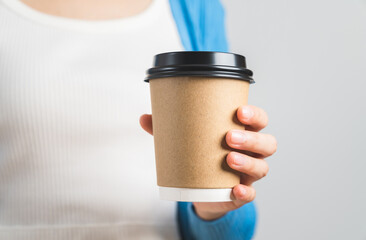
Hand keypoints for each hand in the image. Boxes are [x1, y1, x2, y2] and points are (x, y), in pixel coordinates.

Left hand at [139, 105, 276, 220]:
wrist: (199, 190)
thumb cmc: (199, 157)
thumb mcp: (186, 141)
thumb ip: (168, 130)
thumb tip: (145, 117)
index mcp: (242, 133)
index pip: (259, 121)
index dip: (255, 115)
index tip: (239, 111)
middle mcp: (251, 152)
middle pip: (266, 143)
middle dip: (251, 138)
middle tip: (229, 137)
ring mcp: (249, 174)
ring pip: (262, 167)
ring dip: (248, 162)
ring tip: (228, 159)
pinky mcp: (242, 193)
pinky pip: (251, 194)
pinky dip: (246, 192)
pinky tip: (236, 188)